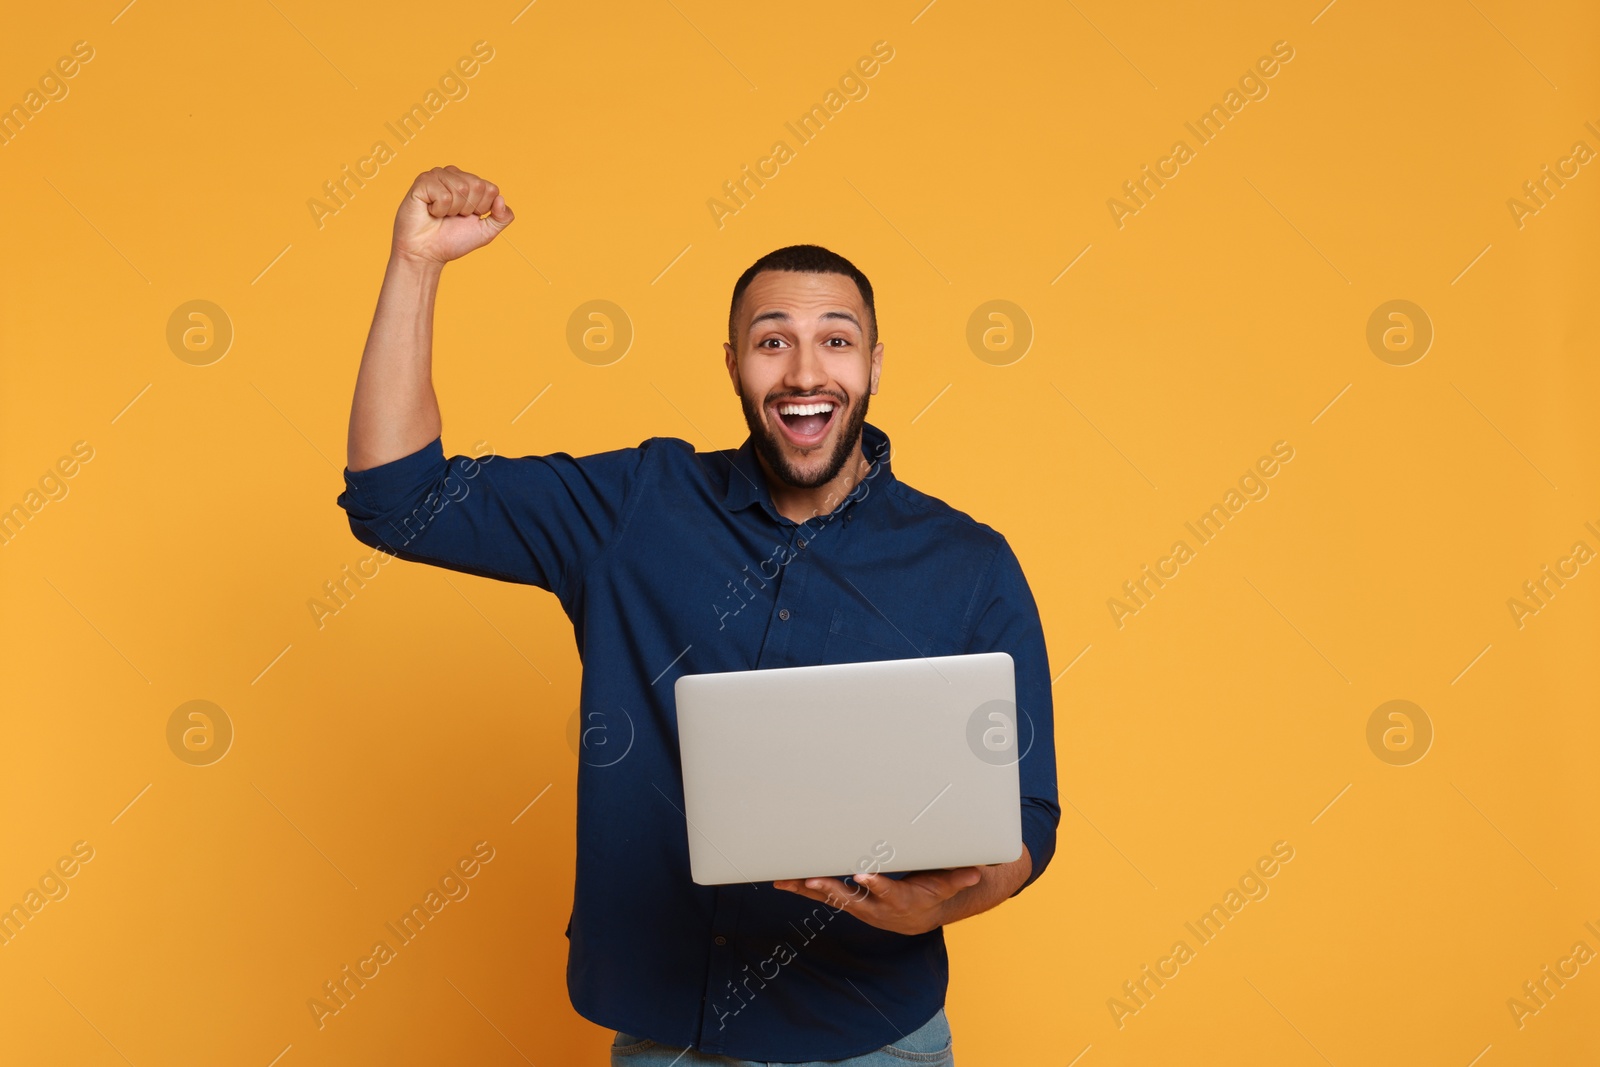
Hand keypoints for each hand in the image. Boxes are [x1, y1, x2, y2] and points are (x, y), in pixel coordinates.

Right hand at [392, 165, 512, 265]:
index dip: (482, 208)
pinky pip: (443, 195)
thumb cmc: (452, 240)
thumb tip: (501, 199)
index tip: (468, 217)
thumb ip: (502, 218)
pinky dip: (439, 210)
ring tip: (441, 214)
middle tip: (453, 216)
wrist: (426, 253)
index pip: (491, 189)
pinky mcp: (423, 182)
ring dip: (453, 210)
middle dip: (468, 208)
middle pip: (477, 186)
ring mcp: (437, 176)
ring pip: (461, 188)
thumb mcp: (485, 232)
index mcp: (470, 183)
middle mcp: (454, 175)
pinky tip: (430, 211)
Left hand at [773, 867, 981, 935]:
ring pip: (829, 897)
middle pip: (849, 898)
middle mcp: (874, 906)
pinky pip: (820, 894)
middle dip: (830, 890)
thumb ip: (958, 877)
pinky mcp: (845, 900)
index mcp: (899, 900)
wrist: (915, 917)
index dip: (876, 886)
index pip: (888, 892)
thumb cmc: (930, 893)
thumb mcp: (947, 885)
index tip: (864, 876)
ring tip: (785, 880)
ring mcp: (856, 905)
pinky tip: (782, 879)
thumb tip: (976, 871)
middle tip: (812, 880)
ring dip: (807, 889)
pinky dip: (801, 886)